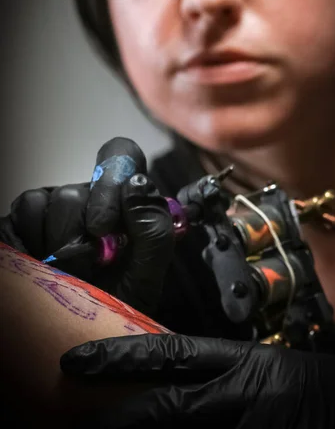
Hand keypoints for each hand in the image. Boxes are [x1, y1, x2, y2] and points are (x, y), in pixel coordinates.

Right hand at [0, 137, 174, 315]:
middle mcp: (87, 197)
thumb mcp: (148, 274)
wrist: (83, 336)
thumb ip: (154, 229)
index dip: (112, 178)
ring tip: (71, 272)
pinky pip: (25, 212)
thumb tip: (137, 184)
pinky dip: (34, 244)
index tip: (105, 225)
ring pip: (49, 200)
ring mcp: (53, 207)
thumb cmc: (119, 304)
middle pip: (77, 191)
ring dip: (60, 244)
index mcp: (123, 200)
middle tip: (90, 266)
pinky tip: (46, 266)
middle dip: (83, 235)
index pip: (121, 154)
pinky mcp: (24, 221)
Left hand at [60, 333, 334, 428]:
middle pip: (166, 406)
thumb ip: (218, 381)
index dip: (121, 358)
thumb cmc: (317, 390)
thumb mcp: (265, 373)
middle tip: (73, 422)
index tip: (76, 363)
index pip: (170, 354)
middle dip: (116, 420)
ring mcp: (251, 427)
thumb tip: (167, 390)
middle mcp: (241, 395)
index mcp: (241, 364)